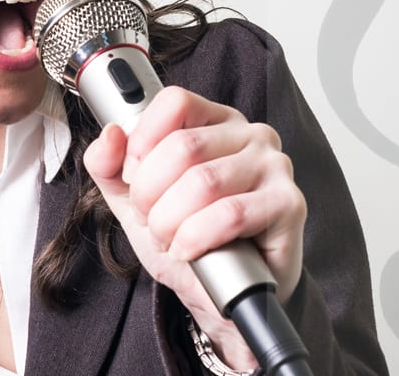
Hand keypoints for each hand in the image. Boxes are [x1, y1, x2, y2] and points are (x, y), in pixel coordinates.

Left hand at [83, 86, 306, 368]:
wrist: (223, 296)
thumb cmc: (187, 239)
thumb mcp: (133, 200)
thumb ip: (109, 165)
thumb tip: (110, 133)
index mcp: (215, 121)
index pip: (175, 102)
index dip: (142, 142)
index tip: (133, 178)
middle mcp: (251, 134)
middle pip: (182, 145)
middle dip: (149, 194)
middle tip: (151, 220)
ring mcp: (274, 166)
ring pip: (203, 182)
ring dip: (170, 221)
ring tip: (170, 239)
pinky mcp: (289, 203)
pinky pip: (229, 214)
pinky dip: (196, 238)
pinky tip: (190, 252)